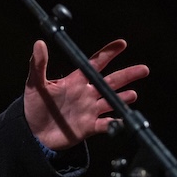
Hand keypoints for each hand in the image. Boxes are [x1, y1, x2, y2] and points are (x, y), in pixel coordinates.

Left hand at [24, 39, 148, 150]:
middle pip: (111, 82)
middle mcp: (86, 94)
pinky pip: (107, 124)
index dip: (108, 53)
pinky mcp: (89, 127)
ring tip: (133, 94)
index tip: (121, 44)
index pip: (95, 64)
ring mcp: (89, 110)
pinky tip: (124, 120)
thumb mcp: (34, 83)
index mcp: (75, 81)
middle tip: (144, 69)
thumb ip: (38, 64)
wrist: (33, 132)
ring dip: (123, 98)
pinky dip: (116, 123)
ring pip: (112, 101)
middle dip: (127, 75)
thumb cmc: (33, 105)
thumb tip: (39, 43)